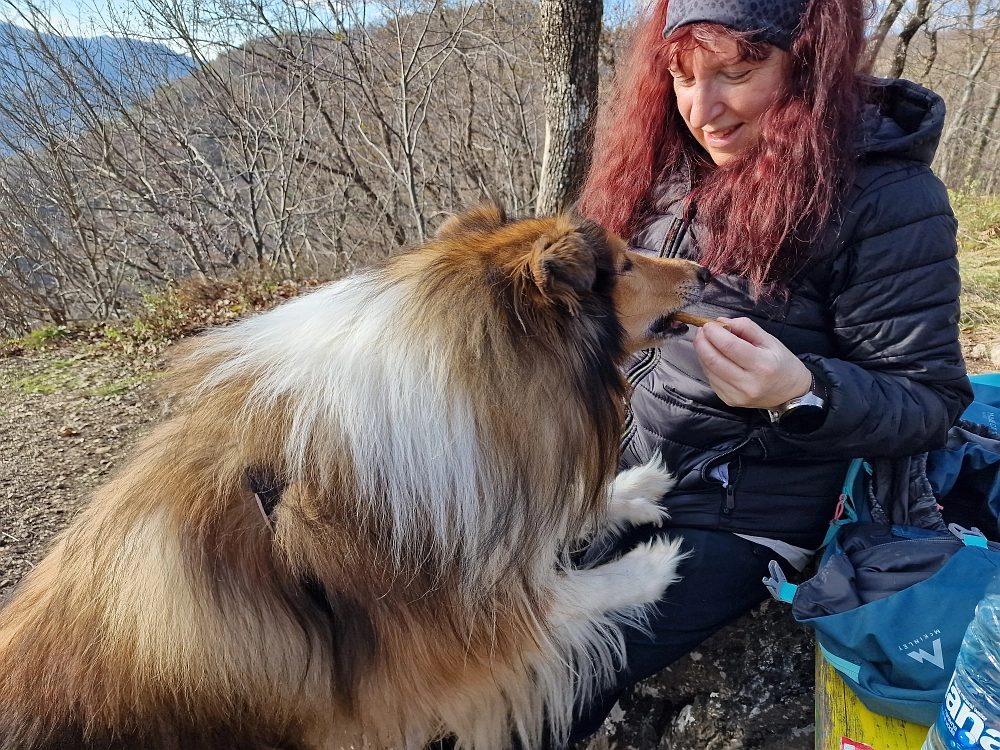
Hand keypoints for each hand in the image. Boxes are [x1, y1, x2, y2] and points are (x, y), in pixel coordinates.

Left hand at [693, 317, 811, 408]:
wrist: (790, 394)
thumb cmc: (782, 364)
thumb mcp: (770, 340)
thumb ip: (745, 327)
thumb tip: (720, 322)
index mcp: (761, 365)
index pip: (729, 347)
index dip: (714, 333)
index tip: (708, 325)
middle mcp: (748, 383)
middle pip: (713, 360)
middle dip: (702, 342)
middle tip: (702, 331)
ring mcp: (737, 395)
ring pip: (708, 370)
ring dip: (702, 353)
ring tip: (706, 341)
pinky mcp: (729, 400)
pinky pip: (711, 380)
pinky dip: (708, 365)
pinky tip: (713, 357)